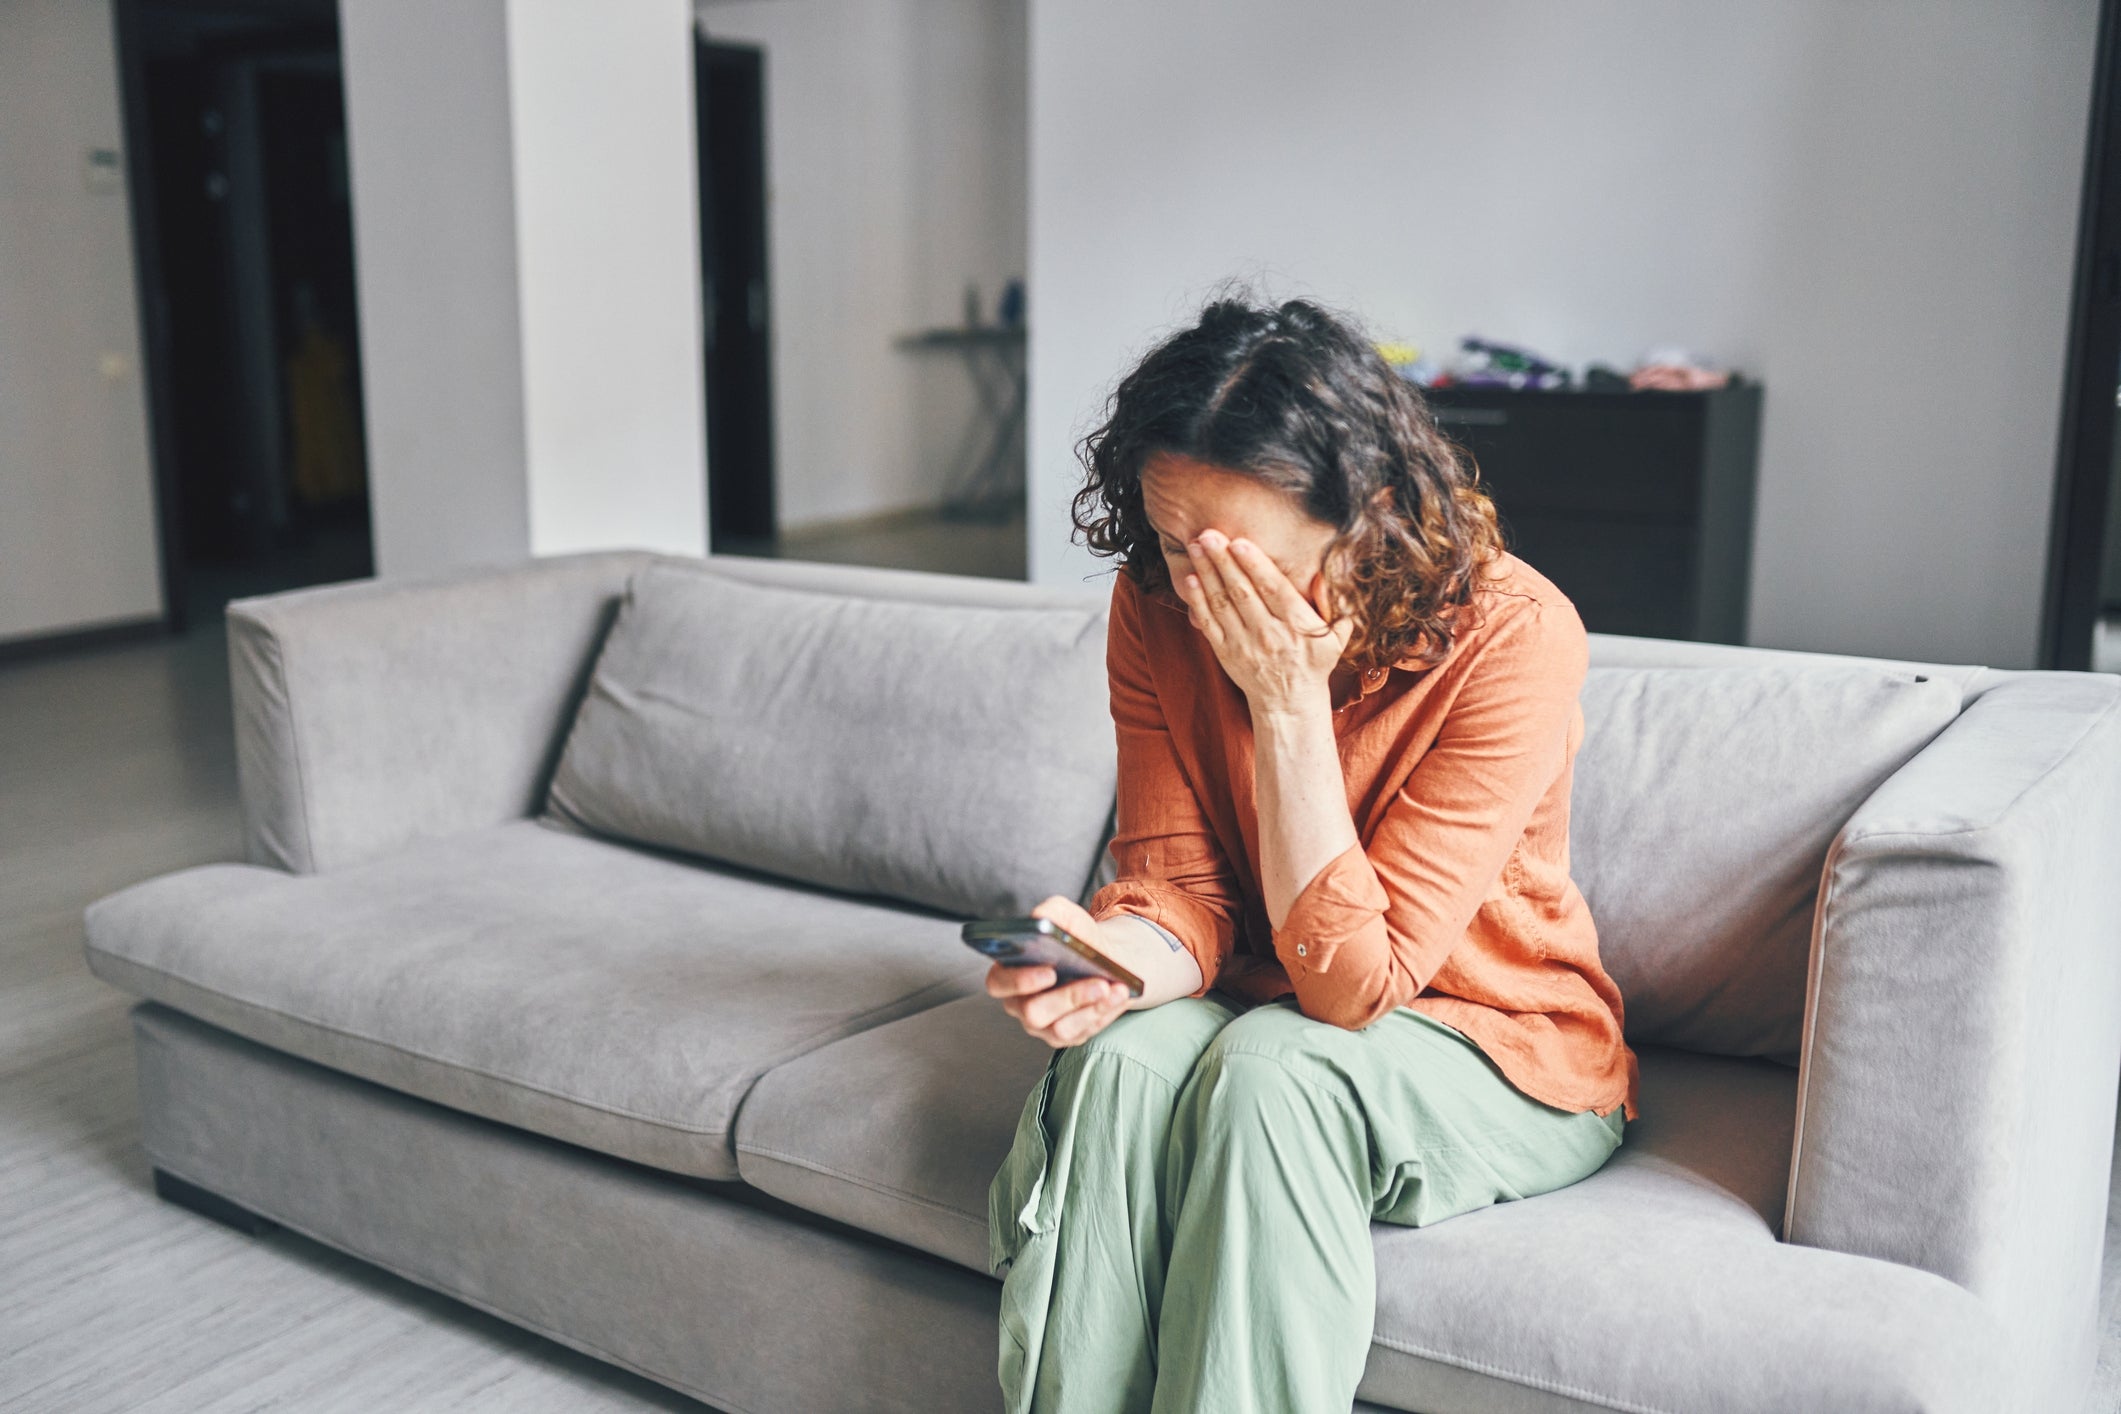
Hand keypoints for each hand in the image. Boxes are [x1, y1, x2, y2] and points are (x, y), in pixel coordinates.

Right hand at [985, 894, 1133, 1047]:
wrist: (1107, 956)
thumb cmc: (1079, 937)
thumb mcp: (1066, 916)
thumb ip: (1050, 913)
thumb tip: (1039, 920)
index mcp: (1010, 972)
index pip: (998, 982)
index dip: (1019, 981)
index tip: (1049, 971)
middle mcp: (1021, 1003)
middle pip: (1032, 1012)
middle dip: (1067, 998)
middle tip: (1097, 983)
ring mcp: (1043, 1024)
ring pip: (1060, 1028)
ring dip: (1091, 1007)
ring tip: (1113, 988)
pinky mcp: (1068, 1035)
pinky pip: (1082, 1032)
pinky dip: (1104, 1013)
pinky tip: (1119, 996)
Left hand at [1176, 528, 1353, 715]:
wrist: (1289, 701)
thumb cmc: (1314, 660)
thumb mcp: (1337, 634)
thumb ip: (1334, 603)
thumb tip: (1322, 576)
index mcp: (1297, 625)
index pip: (1274, 590)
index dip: (1255, 565)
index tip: (1239, 542)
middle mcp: (1269, 634)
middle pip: (1242, 592)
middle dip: (1224, 560)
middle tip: (1208, 534)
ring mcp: (1244, 645)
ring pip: (1222, 603)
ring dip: (1207, 573)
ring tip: (1196, 546)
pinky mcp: (1226, 653)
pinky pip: (1209, 623)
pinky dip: (1198, 601)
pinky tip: (1190, 579)